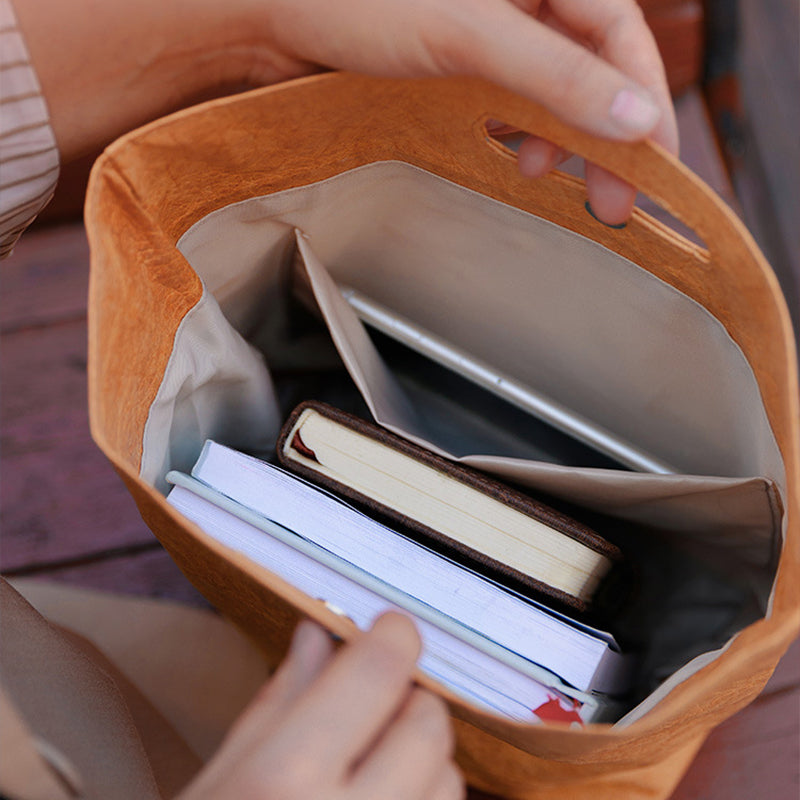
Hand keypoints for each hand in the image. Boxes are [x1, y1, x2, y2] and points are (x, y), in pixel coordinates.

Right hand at [178, 613, 463, 799]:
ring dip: (423, 763)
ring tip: (374, 773)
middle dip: (406, 703)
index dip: (392, 637)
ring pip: (449, 782)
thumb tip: (317, 634)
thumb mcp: (218, 784)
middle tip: (373, 708)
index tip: (392, 628)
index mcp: (284, 781)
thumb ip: (277, 705)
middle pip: (428, 726)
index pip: (376, 674)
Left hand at [258, 0, 678, 224]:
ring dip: (559, 138)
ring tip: (545, 176)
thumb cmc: (358, 2)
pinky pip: (510, 98)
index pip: (620, 34)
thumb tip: (636, 120)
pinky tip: (511, 156)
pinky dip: (517, 132)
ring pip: (551, 87)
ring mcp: (491, 26)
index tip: (655, 163)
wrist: (274, 15)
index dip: (644, 100)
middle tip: (614, 200)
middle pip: (591, 66)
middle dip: (605, 135)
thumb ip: (555, 76)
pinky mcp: (459, 57)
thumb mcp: (470, 37)